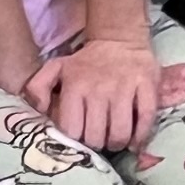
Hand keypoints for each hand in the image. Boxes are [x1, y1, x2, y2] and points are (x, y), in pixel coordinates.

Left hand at [26, 34, 164, 154]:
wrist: (119, 39)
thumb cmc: (86, 62)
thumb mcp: (56, 68)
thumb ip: (38, 88)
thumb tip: (39, 110)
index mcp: (75, 86)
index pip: (72, 129)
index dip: (75, 141)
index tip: (80, 140)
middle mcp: (99, 89)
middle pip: (96, 136)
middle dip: (97, 145)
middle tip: (99, 141)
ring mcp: (124, 88)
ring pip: (120, 133)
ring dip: (117, 143)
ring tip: (115, 140)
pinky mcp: (146, 86)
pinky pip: (146, 120)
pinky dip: (141, 136)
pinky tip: (134, 141)